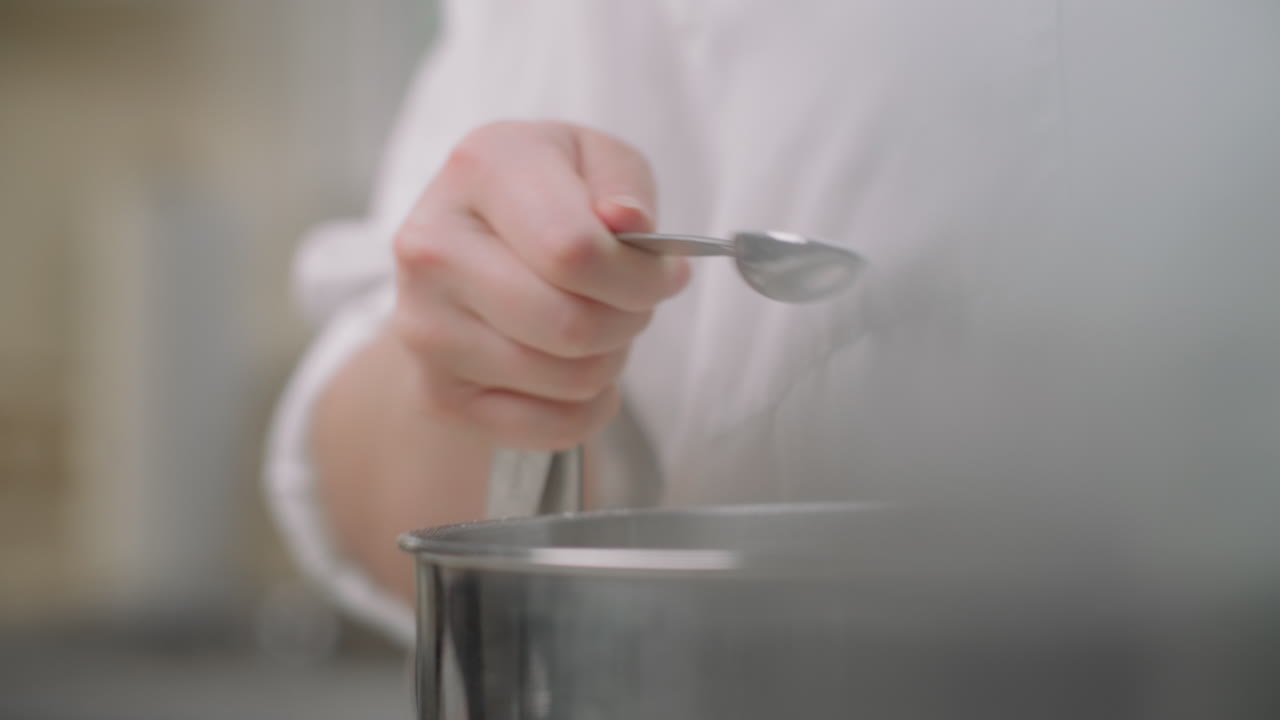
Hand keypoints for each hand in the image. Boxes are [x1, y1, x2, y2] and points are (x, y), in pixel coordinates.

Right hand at [391, 121, 688, 449]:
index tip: (662, 273)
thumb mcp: (596, 160)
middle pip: (572, 325)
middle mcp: (433, 248)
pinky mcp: (437, 393)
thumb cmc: (544, 199)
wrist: (460, 252)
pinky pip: (554, 428)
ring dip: (610, 360)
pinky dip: (588, 407)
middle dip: (629, 320)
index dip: (640, 276)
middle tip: (631, 303)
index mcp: (480, 170)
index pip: (574, 251)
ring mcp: (426, 327)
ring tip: (595, 326)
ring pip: (570, 379)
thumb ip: (624, 184)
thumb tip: (629, 224)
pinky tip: (573, 367)